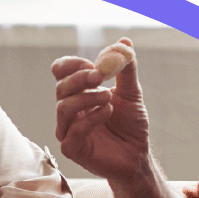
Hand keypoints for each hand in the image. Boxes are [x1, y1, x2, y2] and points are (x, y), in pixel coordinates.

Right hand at [52, 38, 150, 181]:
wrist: (138, 155)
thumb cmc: (130, 125)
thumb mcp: (131, 93)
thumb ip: (126, 69)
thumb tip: (124, 42)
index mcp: (77, 93)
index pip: (60, 72)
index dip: (72, 64)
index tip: (94, 64)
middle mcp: (68, 110)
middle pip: (61, 87)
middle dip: (80, 79)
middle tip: (101, 76)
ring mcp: (67, 130)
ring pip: (63, 107)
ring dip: (87, 98)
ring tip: (108, 97)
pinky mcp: (72, 149)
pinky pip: (73, 131)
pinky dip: (91, 118)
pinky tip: (107, 112)